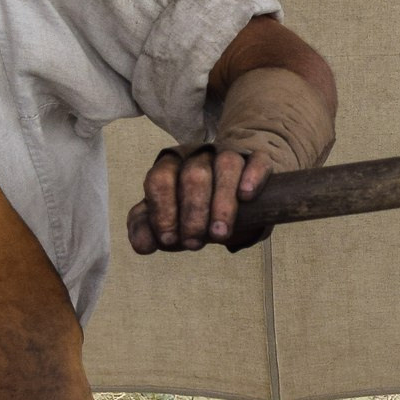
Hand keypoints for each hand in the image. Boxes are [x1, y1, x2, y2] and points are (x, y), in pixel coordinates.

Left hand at [126, 145, 272, 252]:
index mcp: (170, 165)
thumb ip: (148, 229)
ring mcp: (229, 154)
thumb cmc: (197, 206)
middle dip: (193, 212)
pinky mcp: (257, 159)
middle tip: (194, 243)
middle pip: (194, 175)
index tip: (169, 240)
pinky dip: (252, 177)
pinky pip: (257, 161)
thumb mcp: (171, 218)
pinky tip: (246, 196)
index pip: (160, 180)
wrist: (236, 191)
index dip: (163, 211)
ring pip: (226, 166)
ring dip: (222, 203)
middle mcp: (198, 155)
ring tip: (220, 234)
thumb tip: (142, 245)